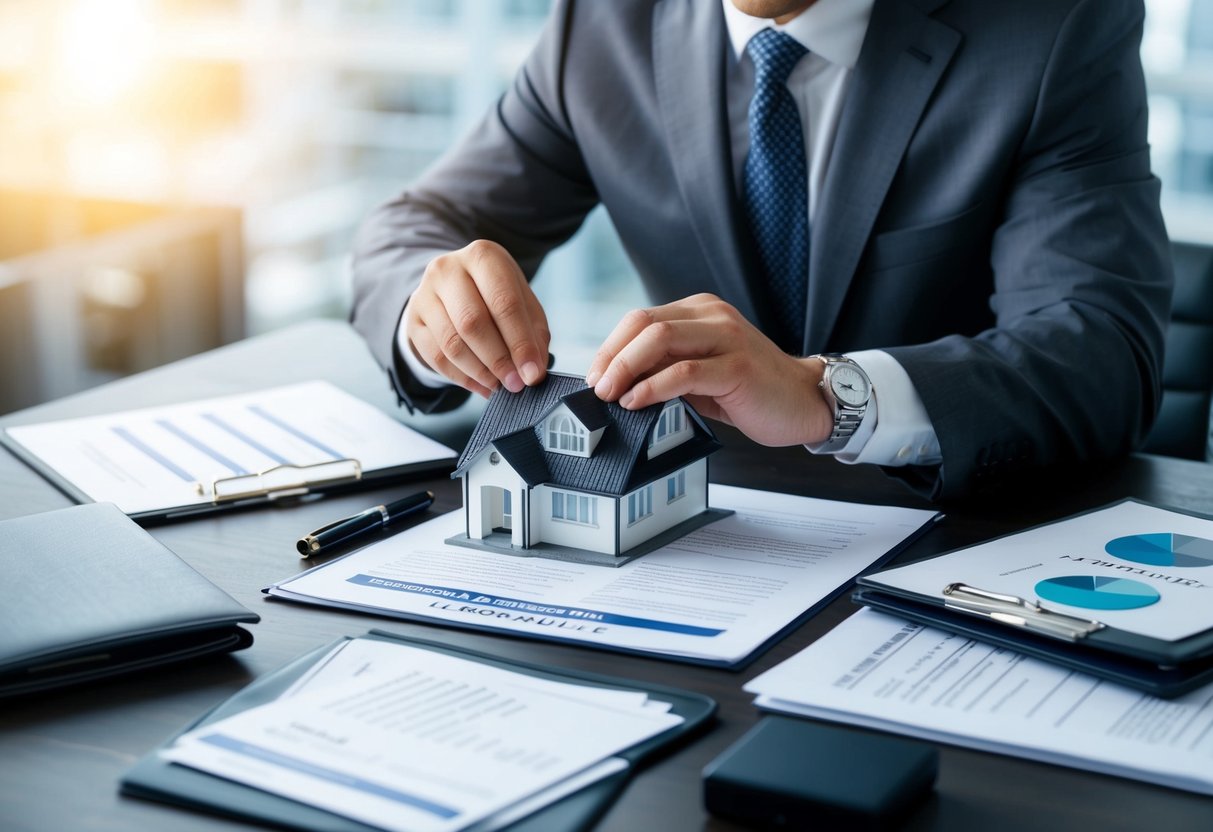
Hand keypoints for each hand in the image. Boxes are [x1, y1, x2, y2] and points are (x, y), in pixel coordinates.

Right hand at [405, 240, 550, 397]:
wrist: (454, 288)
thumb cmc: (496, 295)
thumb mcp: (523, 303)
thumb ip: (533, 334)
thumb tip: (534, 371)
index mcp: (483, 256)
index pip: (504, 302)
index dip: (520, 342)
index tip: (532, 373)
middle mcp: (448, 269)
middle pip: (473, 322)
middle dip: (498, 360)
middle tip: (515, 384)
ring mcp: (425, 293)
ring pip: (451, 343)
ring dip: (479, 372)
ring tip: (499, 386)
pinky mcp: (413, 320)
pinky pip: (435, 357)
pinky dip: (462, 377)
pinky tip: (481, 385)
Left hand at [585, 294, 832, 446]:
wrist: (805, 402)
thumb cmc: (751, 391)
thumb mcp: (701, 374)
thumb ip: (666, 369)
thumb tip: (618, 382)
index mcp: (700, 311)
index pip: (641, 319)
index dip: (610, 346)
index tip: (595, 376)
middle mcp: (713, 316)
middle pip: (644, 324)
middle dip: (612, 357)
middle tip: (597, 388)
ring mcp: (727, 338)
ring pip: (660, 340)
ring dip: (626, 369)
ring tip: (611, 395)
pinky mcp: (737, 367)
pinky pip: (684, 372)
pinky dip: (653, 387)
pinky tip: (637, 401)